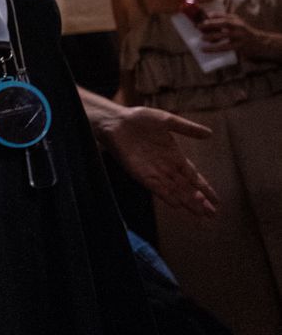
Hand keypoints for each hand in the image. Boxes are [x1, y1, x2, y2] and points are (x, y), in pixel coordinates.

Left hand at [101, 104, 217, 217]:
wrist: (116, 120)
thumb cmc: (140, 119)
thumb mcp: (167, 121)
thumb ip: (187, 128)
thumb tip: (210, 134)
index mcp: (175, 156)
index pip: (193, 176)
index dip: (205, 188)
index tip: (217, 201)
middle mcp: (166, 167)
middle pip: (186, 188)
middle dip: (199, 201)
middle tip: (213, 215)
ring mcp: (153, 171)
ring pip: (174, 190)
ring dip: (186, 201)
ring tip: (200, 213)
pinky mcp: (140, 173)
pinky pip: (156, 187)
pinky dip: (166, 195)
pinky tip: (176, 204)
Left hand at [198, 11, 277, 58]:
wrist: (258, 42)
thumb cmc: (242, 30)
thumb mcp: (236, 21)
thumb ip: (223, 17)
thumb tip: (207, 15)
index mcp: (237, 21)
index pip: (225, 16)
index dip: (215, 15)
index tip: (204, 17)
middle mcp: (239, 27)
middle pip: (225, 24)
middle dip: (212, 24)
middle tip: (199, 26)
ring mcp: (239, 37)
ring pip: (224, 36)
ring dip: (212, 37)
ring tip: (202, 38)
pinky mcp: (238, 47)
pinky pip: (224, 48)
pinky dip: (213, 49)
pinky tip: (204, 49)